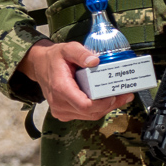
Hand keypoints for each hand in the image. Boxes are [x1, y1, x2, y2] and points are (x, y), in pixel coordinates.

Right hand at [17, 39, 132, 121]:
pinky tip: (107, 100)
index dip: (102, 104)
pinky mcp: (63, 113)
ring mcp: (60, 110)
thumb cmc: (54, 57)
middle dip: (110, 105)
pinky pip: (84, 115)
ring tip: (121, 96)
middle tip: (125, 95)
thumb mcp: (67, 48)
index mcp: (60, 88)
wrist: (40, 65)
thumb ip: (80, 53)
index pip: (84, 105)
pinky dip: (98, 109)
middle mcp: (59, 103)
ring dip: (106, 108)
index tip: (115, 95)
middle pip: (90, 112)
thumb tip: (95, 60)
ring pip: (89, 116)